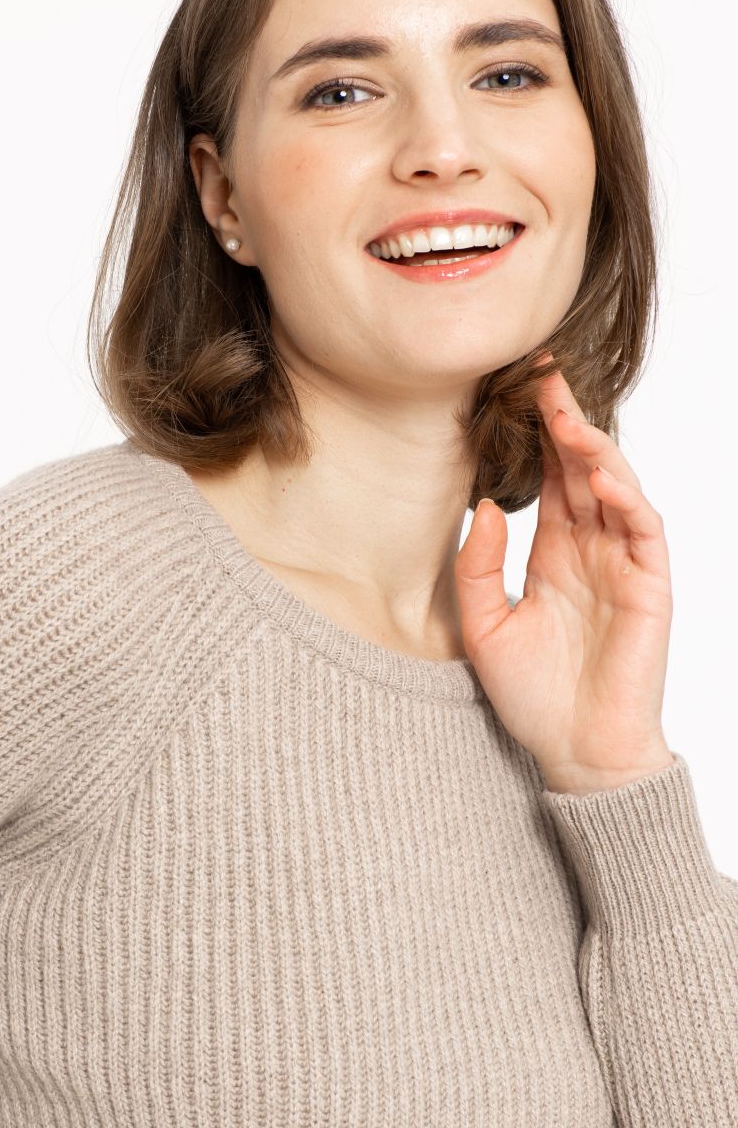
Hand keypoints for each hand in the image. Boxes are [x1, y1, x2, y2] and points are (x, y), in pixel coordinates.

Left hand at [453, 356, 675, 791]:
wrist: (575, 753)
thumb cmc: (532, 697)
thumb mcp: (482, 628)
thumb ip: (477, 568)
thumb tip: (481, 507)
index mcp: (554, 554)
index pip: (551, 480)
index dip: (538, 436)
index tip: (516, 389)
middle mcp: (592, 551)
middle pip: (583, 472)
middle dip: (566, 423)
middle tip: (543, 374)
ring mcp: (624, 567)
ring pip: (617, 491)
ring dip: (596, 452)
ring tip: (567, 418)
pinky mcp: (650, 588)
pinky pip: (643, 532)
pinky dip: (628, 500)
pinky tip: (604, 477)